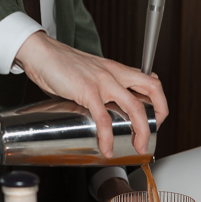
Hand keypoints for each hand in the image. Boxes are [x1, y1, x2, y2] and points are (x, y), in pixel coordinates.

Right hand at [15, 32, 168, 158]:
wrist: (41, 53)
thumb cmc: (61, 65)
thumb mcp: (91, 72)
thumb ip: (103, 86)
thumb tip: (106, 106)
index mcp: (117, 70)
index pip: (151, 81)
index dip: (159, 102)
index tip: (154, 121)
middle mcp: (115, 74)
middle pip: (153, 90)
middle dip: (159, 115)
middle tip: (153, 135)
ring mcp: (103, 82)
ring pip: (135, 107)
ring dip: (141, 131)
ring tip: (138, 147)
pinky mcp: (87, 91)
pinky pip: (104, 118)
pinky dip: (108, 136)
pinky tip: (106, 148)